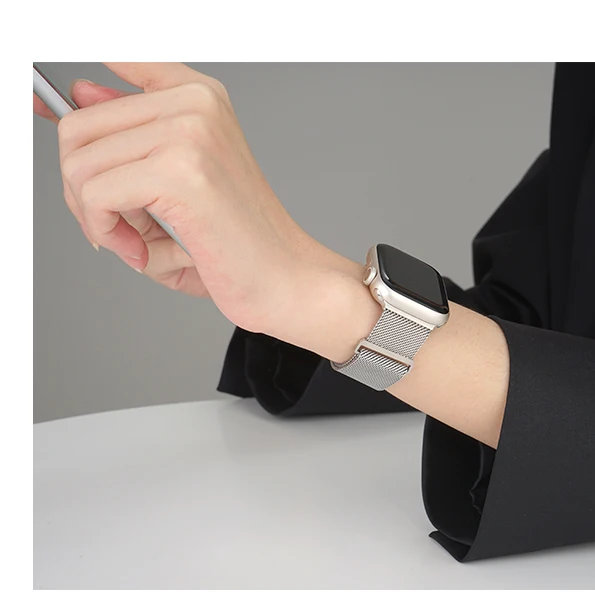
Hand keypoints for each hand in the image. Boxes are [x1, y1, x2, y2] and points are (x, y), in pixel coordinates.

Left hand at [49, 63, 320, 338]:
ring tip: (139, 243)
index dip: (71, 97)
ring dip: (95, 217)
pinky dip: (106, 232)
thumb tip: (79, 94)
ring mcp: (190, 133)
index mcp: (200, 96)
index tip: (42, 108)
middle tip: (118, 226)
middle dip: (82, 188)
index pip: (116, 61)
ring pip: (79, 163)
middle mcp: (195, 103)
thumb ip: (129, 138)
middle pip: (78, 127)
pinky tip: (142, 252)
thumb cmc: (237, 241)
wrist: (287, 279)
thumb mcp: (176, 179)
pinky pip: (94, 194)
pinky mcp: (181, 172)